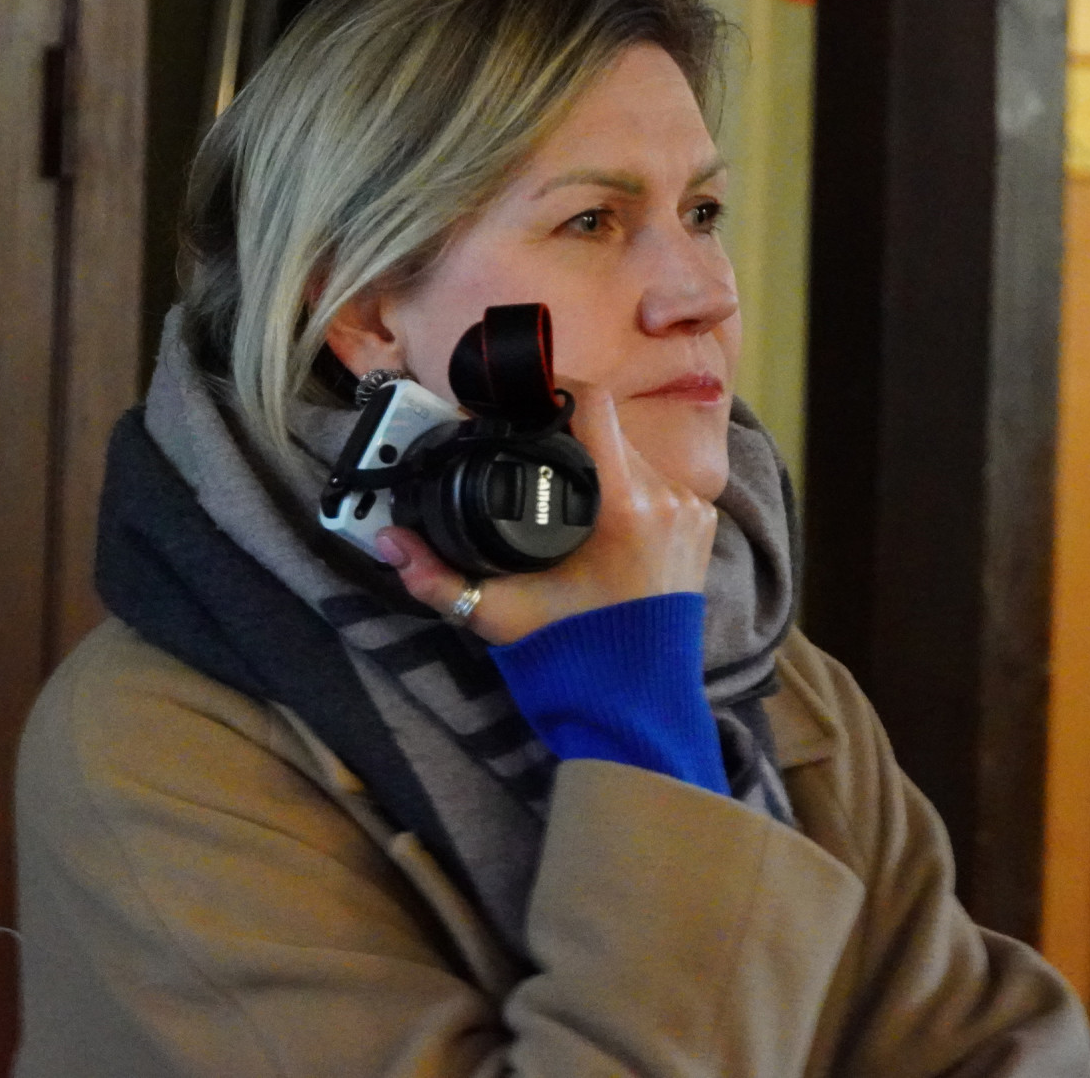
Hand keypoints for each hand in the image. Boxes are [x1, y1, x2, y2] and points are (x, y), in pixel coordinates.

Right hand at [375, 388, 717, 645]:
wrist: (633, 701)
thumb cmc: (568, 653)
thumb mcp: (495, 613)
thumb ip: (436, 576)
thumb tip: (389, 541)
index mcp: (624, 507)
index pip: (594, 405)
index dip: (553, 388)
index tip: (520, 399)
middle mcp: (666, 498)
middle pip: (609, 428)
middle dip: (566, 433)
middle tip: (530, 450)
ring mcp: (690, 511)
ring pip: (633, 453)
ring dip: (597, 461)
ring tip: (562, 488)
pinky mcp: (701, 525)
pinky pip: (658, 481)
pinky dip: (625, 487)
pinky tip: (600, 514)